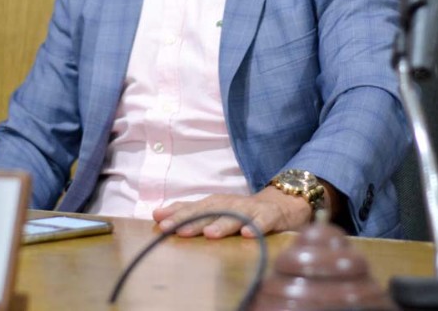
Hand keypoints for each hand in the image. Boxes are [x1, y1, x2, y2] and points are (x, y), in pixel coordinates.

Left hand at [152, 185, 312, 238]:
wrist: (281, 203)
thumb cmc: (241, 210)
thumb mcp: (214, 208)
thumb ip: (188, 212)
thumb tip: (156, 214)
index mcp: (215, 203)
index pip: (193, 207)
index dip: (176, 214)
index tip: (158, 221)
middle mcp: (230, 204)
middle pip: (210, 211)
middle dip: (193, 219)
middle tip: (176, 229)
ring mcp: (250, 210)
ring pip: (235, 216)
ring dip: (222, 223)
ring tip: (209, 233)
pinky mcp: (270, 216)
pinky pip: (263, 222)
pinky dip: (256, 227)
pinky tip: (247, 235)